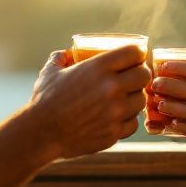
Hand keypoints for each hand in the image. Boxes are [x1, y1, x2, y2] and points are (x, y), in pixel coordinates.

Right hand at [28, 45, 150, 158]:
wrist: (41, 133)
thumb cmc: (44, 100)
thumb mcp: (51, 71)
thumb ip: (60, 58)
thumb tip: (67, 54)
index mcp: (98, 67)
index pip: (134, 53)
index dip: (138, 53)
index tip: (136, 56)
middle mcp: (111, 87)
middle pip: (144, 75)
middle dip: (141, 74)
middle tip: (134, 77)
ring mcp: (115, 112)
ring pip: (141, 100)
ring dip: (135, 98)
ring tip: (125, 98)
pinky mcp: (114, 132)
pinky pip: (133, 123)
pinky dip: (127, 120)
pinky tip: (118, 116)